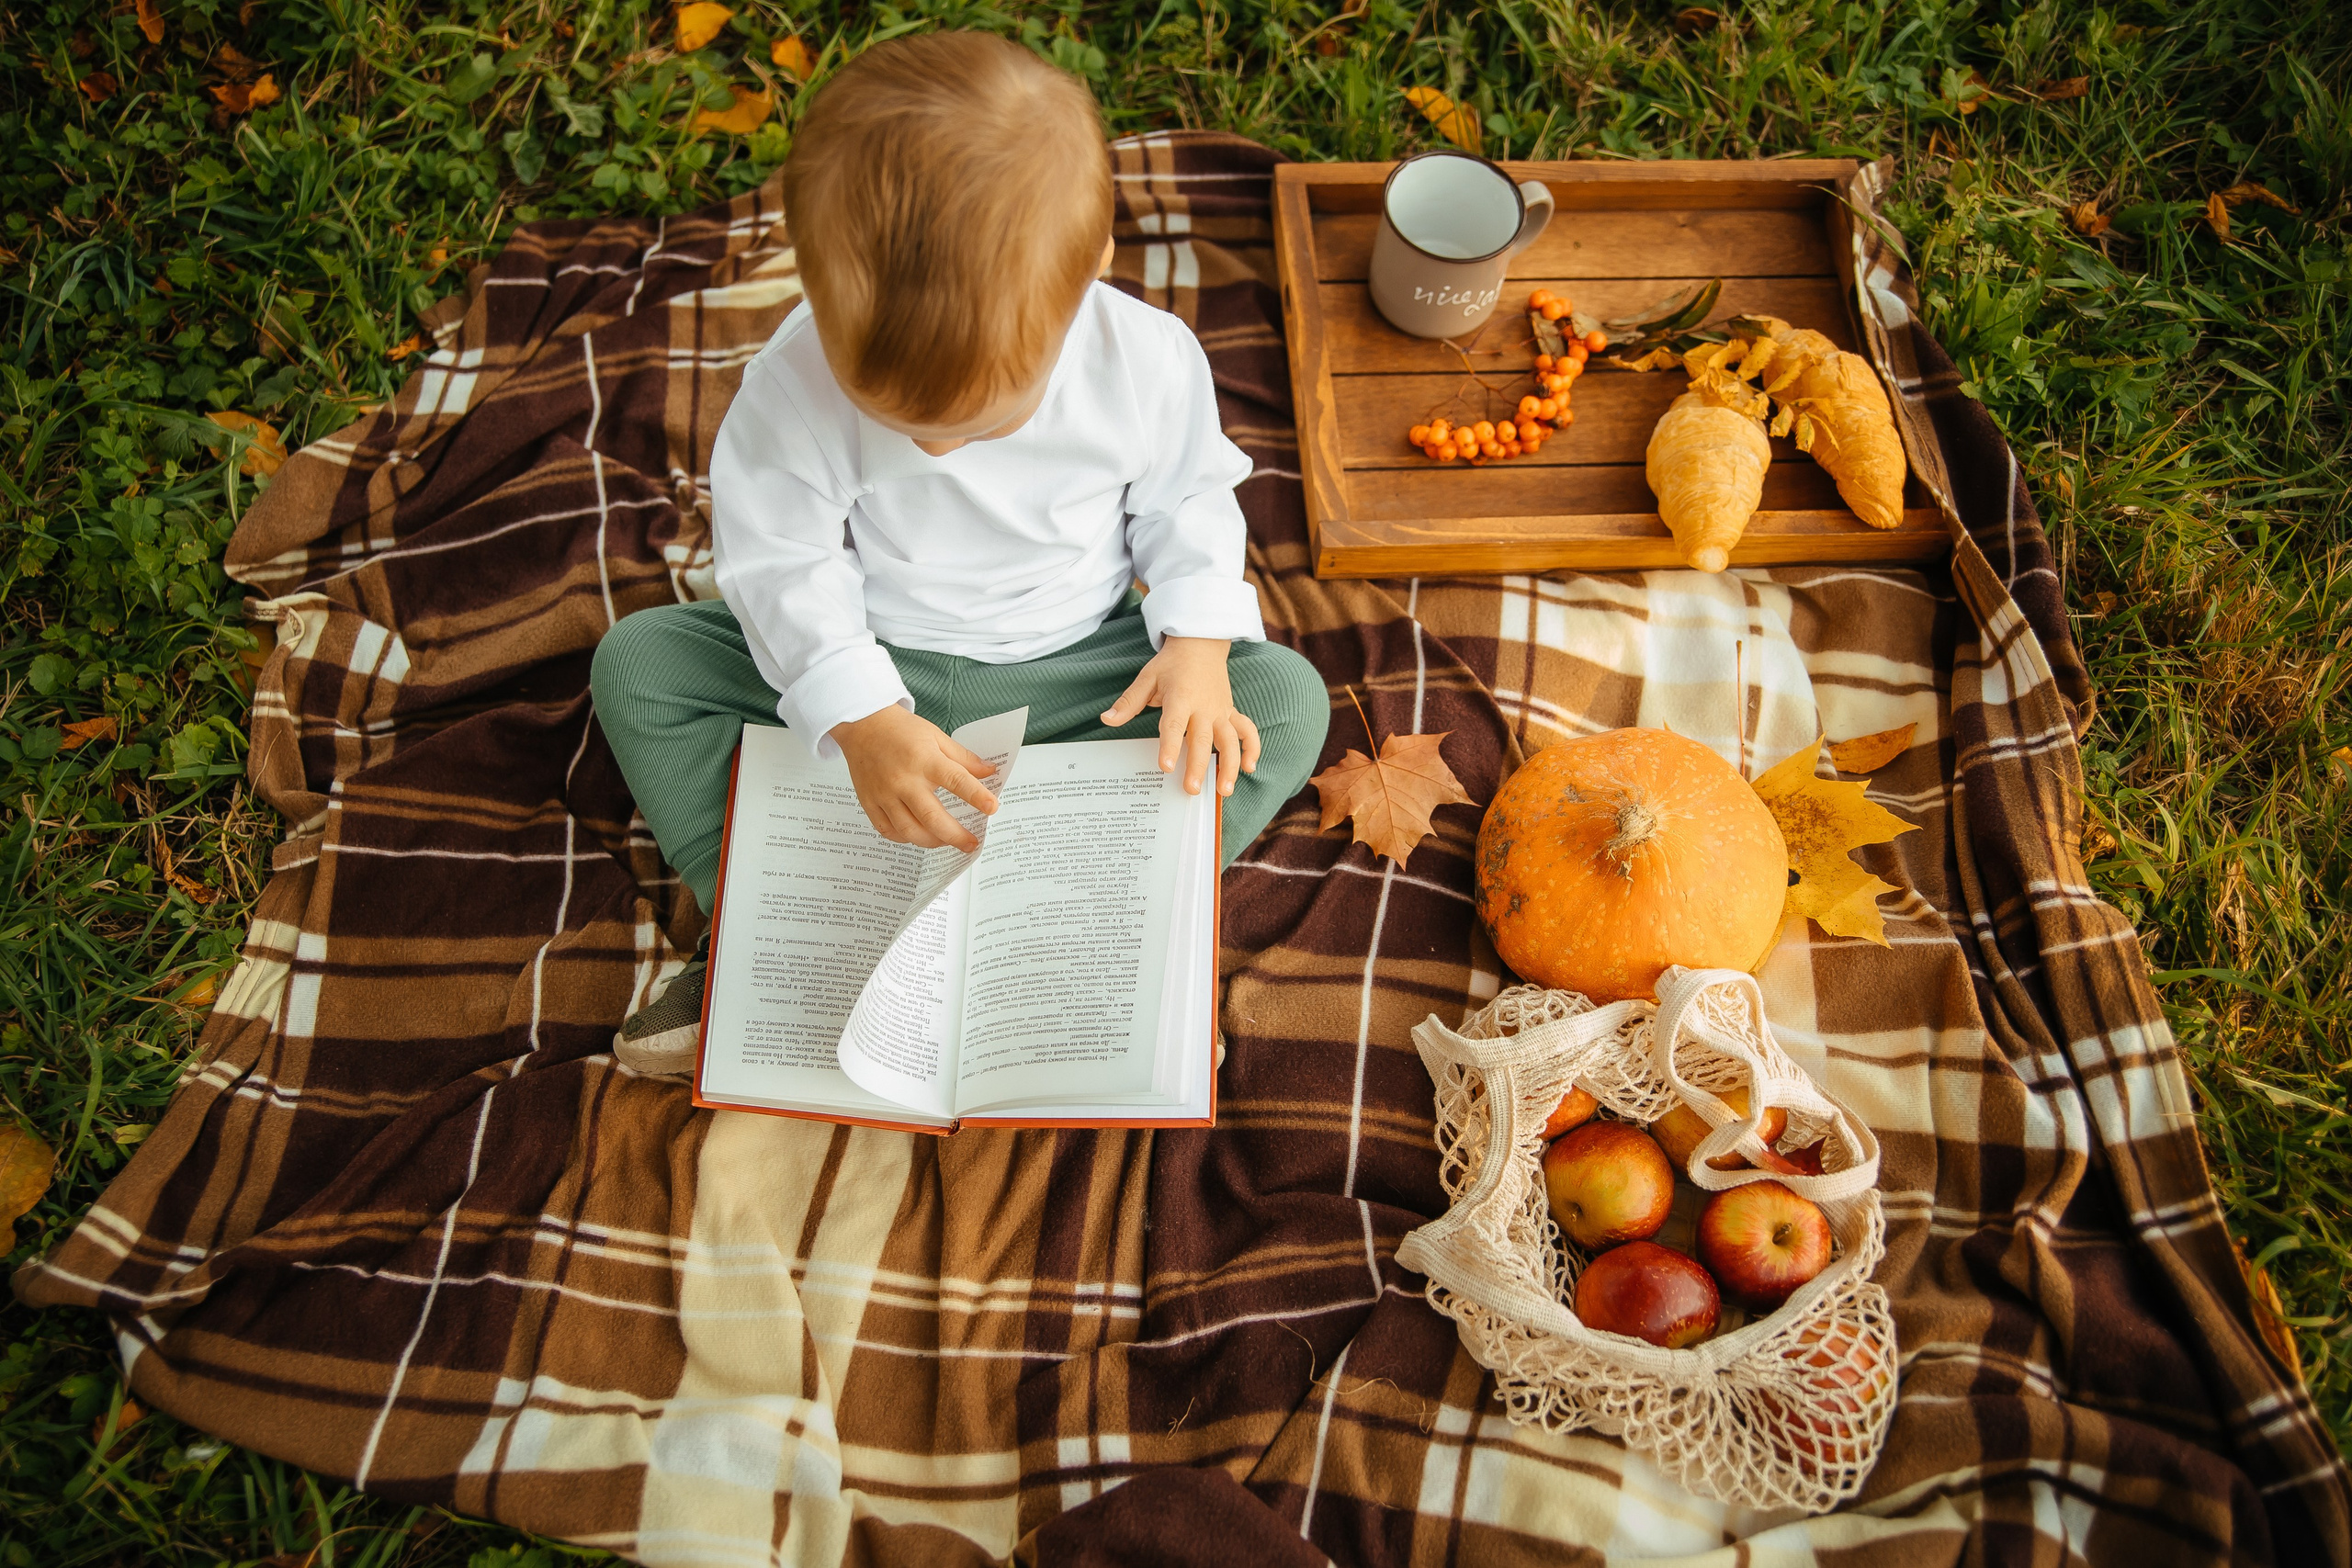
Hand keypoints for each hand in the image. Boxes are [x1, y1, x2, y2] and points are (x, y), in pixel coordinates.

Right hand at [830, 705, 998, 850]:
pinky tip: (918, 836)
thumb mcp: (937, 737)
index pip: (957, 781)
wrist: (862, 725)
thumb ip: (964, 759)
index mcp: (925, 760)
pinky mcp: (870, 803)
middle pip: (932, 817)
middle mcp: (904, 780)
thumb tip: (989, 772)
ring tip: (947, 842)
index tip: (992, 808)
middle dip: (955, 835)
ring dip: (932, 841)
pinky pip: (888, 830)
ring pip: (909, 830)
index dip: (977, 796)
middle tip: (972, 844)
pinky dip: (905, 838)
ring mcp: (884, 794)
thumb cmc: (901, 730)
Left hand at [1100, 636, 1260, 797]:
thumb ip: (1129, 702)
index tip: (1166, 767)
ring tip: (1224, 790)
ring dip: (1229, 765)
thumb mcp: (1147, 678)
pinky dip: (1252, 748)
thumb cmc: (1172, 664)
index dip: (1170, 746)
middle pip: (1202, 740)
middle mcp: (1204, 707)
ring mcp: (1220, 711)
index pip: (1174, 725)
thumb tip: (1107, 719)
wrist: (1201, 644)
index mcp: (1181, 698)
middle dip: (1198, 766)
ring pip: (1230, 740)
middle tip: (1191, 790)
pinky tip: (1249, 768)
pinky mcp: (1230, 712)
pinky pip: (1247, 730)